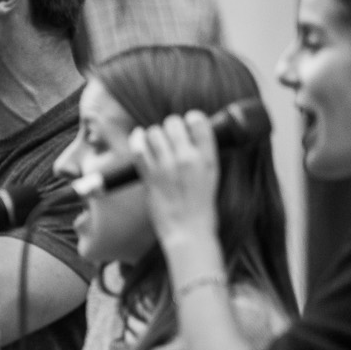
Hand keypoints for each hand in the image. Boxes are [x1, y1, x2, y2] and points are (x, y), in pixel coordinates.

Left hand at [131, 112, 221, 247]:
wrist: (188, 230)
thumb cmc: (201, 205)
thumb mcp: (213, 175)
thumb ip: (203, 152)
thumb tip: (190, 134)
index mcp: (208, 157)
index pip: (198, 120)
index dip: (191, 119)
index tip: (188, 124)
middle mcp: (187, 158)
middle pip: (173, 122)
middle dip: (170, 126)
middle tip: (171, 137)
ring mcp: (166, 167)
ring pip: (154, 132)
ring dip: (154, 134)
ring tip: (157, 143)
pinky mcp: (150, 176)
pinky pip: (138, 148)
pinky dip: (137, 139)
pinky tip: (139, 137)